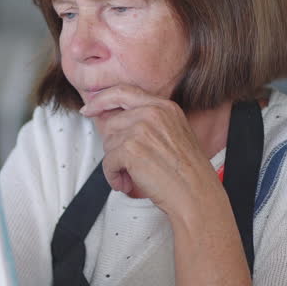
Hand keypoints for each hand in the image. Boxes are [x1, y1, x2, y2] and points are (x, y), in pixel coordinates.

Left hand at [80, 85, 219, 212]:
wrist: (196, 193)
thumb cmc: (187, 172)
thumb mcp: (173, 133)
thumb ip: (147, 122)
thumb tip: (114, 123)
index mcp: (164, 106)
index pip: (123, 92)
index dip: (101, 100)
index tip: (89, 109)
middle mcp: (153, 113)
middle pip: (112, 123)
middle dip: (114, 146)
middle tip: (125, 163)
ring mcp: (141, 129)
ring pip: (108, 143)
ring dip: (115, 164)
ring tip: (131, 175)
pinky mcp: (131, 149)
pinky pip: (108, 162)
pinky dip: (113, 176)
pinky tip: (126, 183)